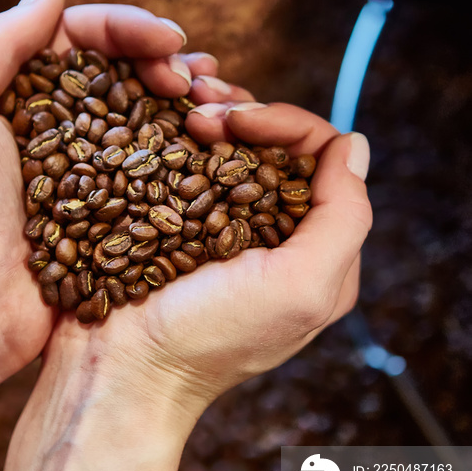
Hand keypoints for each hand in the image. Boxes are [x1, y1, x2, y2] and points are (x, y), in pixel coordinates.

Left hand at [0, 0, 213, 379]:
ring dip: (185, 106)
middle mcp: (61, 129)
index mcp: (24, 96)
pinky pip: (155, 177)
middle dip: (167, 65)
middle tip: (198, 74)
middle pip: (125, 78)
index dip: (129, 30)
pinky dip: (186, 157)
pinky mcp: (112, 215)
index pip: (85, 42)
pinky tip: (214, 148)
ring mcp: (90, 173)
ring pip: (148, 123)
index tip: (168, 41)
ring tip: (218, 100)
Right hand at [0, 55, 371, 470]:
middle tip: (202, 106)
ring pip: (227, 149)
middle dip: (244, 112)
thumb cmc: (209, 338)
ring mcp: (217, 226)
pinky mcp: (172, 223)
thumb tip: (353, 143)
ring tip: (180, 102)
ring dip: (210, 115)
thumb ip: (343, 218)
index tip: (240, 122)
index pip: (321, 160)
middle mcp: (269, 232)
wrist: (118, 368)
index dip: (286, 126)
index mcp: (313, 250)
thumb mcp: (300, 288)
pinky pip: (183, 167)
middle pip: (273, 147)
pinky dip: (176, 137)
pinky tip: (160, 121)